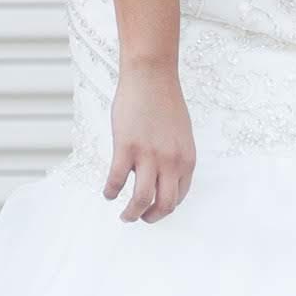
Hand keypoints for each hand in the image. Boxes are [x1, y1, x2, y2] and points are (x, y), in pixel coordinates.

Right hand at [104, 62, 194, 222]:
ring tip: (124, 215)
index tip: (155, 208)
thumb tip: (162, 178)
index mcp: (187, 158)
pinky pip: (116, 181)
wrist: (152, 77)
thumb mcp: (181, 135)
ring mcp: (149, 155)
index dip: (166, 207)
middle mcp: (172, 160)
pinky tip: (108, 192)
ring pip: (141, 200)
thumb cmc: (165, 103)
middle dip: (151, 217)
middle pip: (165, 204)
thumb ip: (175, 157)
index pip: (179, 196)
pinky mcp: (127, 147)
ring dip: (131, 214)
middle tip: (140, 218)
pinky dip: (110, 192)